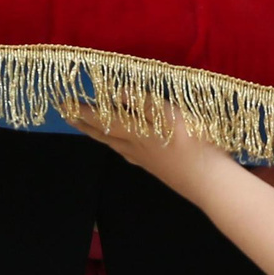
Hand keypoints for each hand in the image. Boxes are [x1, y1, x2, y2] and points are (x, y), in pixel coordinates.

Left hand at [62, 101, 225, 190]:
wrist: (209, 182)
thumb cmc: (193, 144)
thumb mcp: (170, 116)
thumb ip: (144, 103)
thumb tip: (117, 91)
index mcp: (136, 132)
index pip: (102, 118)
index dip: (82, 111)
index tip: (63, 104)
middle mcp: (135, 147)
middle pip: (103, 133)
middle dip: (83, 123)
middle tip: (66, 115)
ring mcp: (145, 159)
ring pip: (114, 144)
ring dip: (97, 134)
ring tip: (87, 128)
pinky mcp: (156, 167)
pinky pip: (127, 153)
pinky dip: (117, 145)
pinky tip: (122, 148)